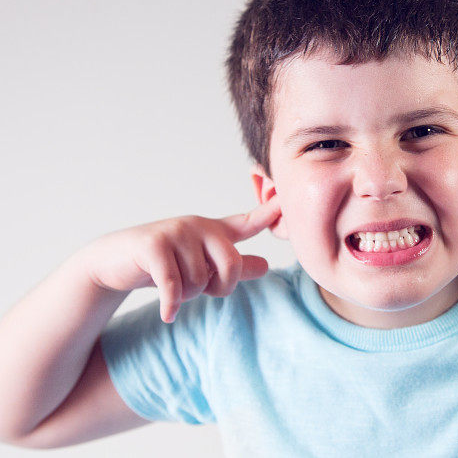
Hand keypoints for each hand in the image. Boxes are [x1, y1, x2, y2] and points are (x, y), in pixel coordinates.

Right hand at [76, 197, 280, 322]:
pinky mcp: (153, 245)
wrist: (112, 262)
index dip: (269, 212)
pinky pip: (173, 285)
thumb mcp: (201, 265)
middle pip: (232, 265)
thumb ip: (234, 267)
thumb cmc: (163, 264)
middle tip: (200, 290)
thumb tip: (266, 266)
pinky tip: (168, 315)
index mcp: (214, 231)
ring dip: (187, 296)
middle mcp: (199, 226)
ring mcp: (176, 232)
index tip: (286, 201)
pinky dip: (171, 304)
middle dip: (218, 288)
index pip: (249, 222)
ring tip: (172, 288)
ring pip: (200, 281)